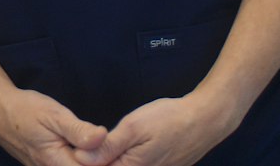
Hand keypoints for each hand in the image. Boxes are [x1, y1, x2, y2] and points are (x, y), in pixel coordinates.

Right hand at [0, 87, 108, 165]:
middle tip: (110, 147)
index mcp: (59, 164)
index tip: (118, 150)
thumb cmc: (26, 110)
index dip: (109, 162)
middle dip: (101, 161)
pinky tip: (83, 150)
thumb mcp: (54, 115)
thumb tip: (104, 137)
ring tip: (98, 147)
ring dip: (91, 161)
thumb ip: (79, 130)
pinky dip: (79, 161)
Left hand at [72, 95, 232, 165]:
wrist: (205, 120)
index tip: (75, 146)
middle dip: (96, 158)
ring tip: (104, 143)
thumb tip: (80, 159)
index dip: (83, 159)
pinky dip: (123, 158)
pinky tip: (120, 147)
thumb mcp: (133, 128)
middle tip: (92, 141)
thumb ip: (106, 147)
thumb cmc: (170, 120)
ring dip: (109, 157)